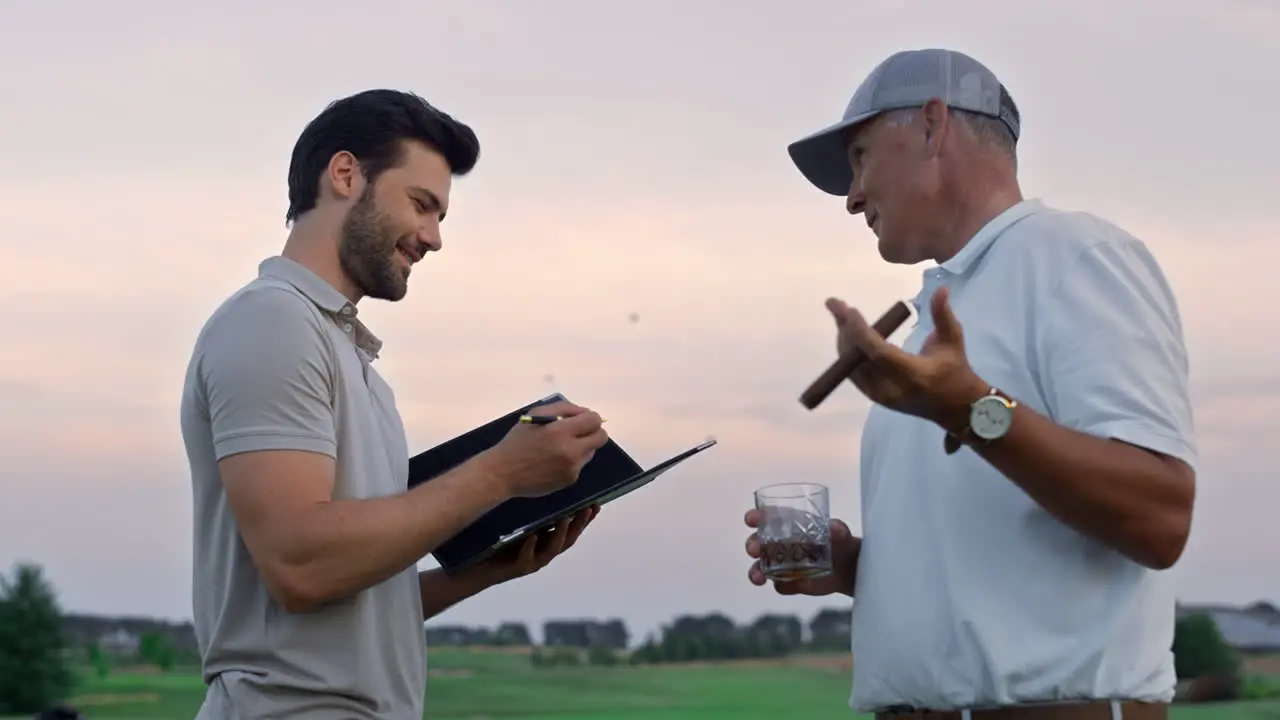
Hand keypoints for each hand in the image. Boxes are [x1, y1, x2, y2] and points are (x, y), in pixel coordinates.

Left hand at [471, 506, 598, 585]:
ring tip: (565, 518)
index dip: (585, 519)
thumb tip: (542, 485)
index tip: (596, 504)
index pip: (572, 529)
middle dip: (579, 524)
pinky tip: (532, 537)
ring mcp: (532, 562)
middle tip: (588, 509)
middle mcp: (543, 553)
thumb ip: (533, 512)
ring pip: (551, 550)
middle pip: (568, 539)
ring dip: (560, 534)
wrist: (476, 569)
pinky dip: (530, 548)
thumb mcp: (518, 525)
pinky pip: (526, 558)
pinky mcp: (516, 569)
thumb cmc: (497, 545)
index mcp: (546, 543)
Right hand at [484, 400, 608, 498]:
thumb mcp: (535, 415)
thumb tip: (585, 412)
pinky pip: (580, 465)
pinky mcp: (570, 480)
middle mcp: (571, 451)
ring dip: (582, 446)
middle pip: (601, 437)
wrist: (503, 473)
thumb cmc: (517, 441)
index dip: (591, 418)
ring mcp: (572, 468)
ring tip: (561, 447)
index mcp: (560, 431)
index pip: (594, 420)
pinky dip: (572, 460)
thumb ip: (563, 408)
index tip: (582, 420)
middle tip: (579, 432)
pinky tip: (554, 461)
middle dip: (593, 432)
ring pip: (591, 451)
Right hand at [744, 508, 860, 596]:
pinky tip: (796, 585)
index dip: (755, 517)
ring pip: (760, 568)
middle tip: (755, 550)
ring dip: (756, 572)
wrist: (848, 569)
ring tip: (759, 578)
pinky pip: (780, 586)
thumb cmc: (840, 542)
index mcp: (787, 525)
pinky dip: (785, 586)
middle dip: (752, 545)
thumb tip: (835, 528)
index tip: (750, 519)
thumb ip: (838, 529)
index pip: (765, 518)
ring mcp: (781, 565)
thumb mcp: (841, 533)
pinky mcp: (789, 583)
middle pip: (756, 543)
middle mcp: (778, 544)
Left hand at [829, 285, 986, 429]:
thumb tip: (941, 289)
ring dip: (844, 341)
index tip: (849, 310)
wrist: (957, 408)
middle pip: (858, 359)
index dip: (860, 331)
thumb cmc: (956, 370)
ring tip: (841, 317)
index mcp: (913, 374)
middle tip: (838, 306)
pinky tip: (846, 335)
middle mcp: (891, 387)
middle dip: (845, 330)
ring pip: (851, 367)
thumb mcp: (953, 340)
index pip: (878, 352)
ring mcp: (880, 396)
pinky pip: (854, 374)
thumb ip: (942, 314)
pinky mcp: (875, 398)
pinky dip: (848, 354)